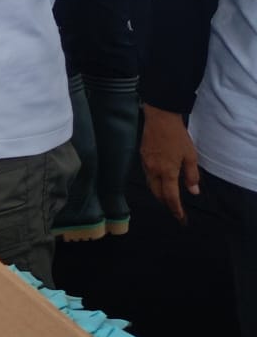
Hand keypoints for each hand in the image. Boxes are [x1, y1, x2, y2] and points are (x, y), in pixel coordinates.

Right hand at [140, 104, 199, 223]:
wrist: (160, 118)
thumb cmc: (177, 137)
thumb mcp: (191, 156)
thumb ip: (192, 175)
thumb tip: (193, 191)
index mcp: (167, 172)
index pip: (170, 197)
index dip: (176, 209)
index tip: (181, 218)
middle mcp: (153, 171)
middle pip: (157, 194)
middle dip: (166, 203)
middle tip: (176, 209)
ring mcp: (146, 164)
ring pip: (150, 185)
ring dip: (159, 193)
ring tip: (168, 196)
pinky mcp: (142, 157)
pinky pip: (147, 175)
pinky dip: (154, 182)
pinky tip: (160, 180)